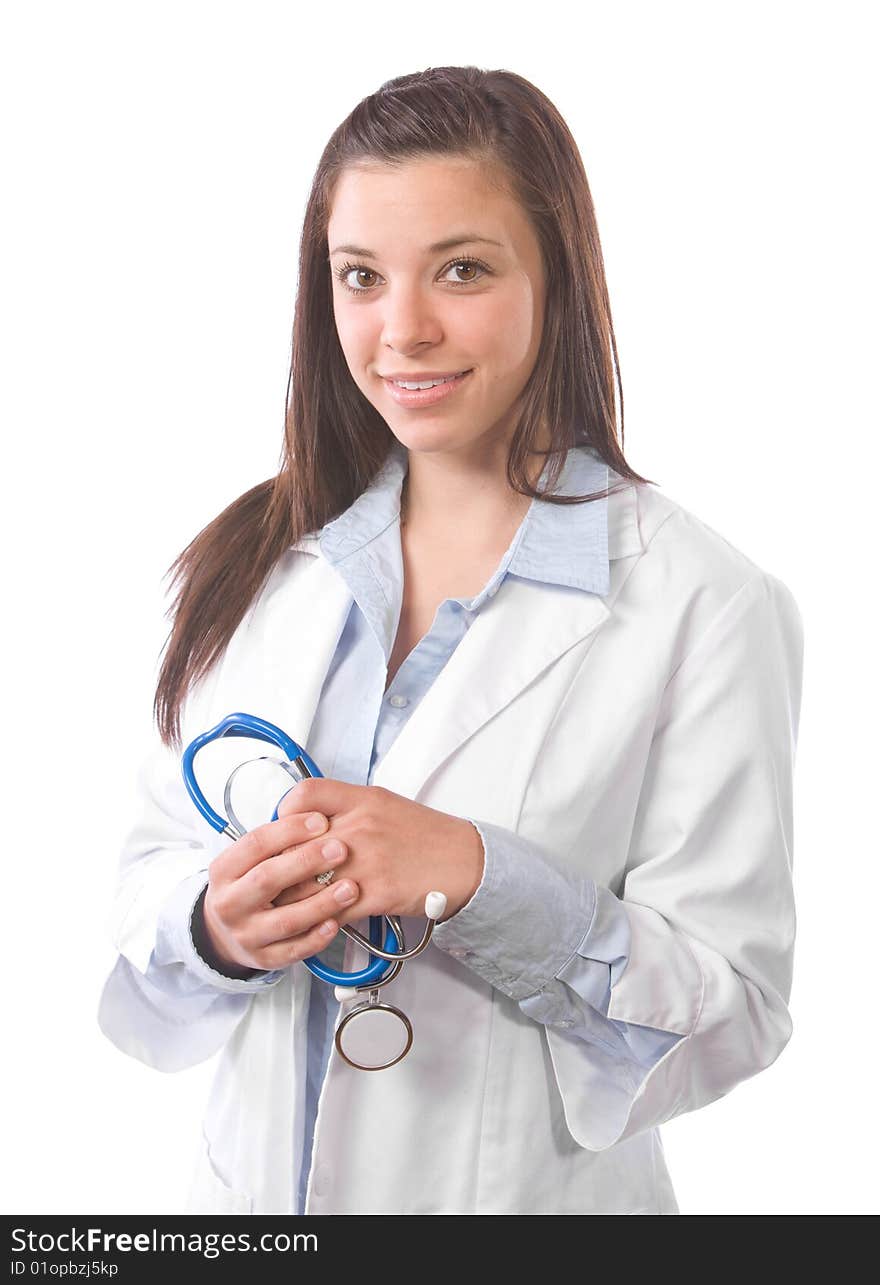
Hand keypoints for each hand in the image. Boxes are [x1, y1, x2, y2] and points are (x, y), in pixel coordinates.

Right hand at [200, 810, 359, 972]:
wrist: (223, 933)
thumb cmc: (247, 885)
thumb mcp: (248, 858)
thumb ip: (275, 839)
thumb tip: (311, 810)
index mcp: (224, 870)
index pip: (255, 844)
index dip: (289, 830)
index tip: (320, 820)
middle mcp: (230, 903)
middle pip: (267, 879)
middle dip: (306, 862)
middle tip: (341, 849)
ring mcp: (246, 934)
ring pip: (285, 920)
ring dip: (320, 904)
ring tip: (351, 888)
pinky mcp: (264, 959)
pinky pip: (293, 951)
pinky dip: (316, 938)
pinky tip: (337, 923)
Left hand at [271, 780, 484, 923]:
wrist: (463, 861)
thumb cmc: (424, 835)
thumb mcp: (384, 804)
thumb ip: (347, 807)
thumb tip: (309, 820)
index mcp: (361, 800)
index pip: (305, 795)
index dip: (284, 814)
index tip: (282, 832)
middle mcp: (359, 826)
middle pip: (296, 845)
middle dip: (278, 866)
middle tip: (271, 878)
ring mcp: (366, 861)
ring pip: (306, 883)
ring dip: (291, 899)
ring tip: (284, 906)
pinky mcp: (375, 894)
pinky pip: (331, 911)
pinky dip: (317, 919)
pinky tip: (315, 921)